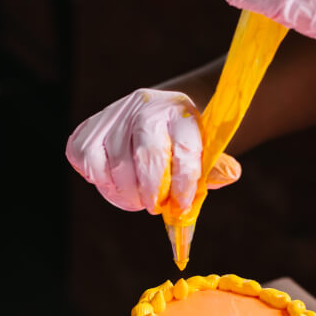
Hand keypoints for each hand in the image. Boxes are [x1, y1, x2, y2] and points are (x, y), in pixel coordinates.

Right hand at [66, 88, 240, 213]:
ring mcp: (115, 115)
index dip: (183, 187)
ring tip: (137, 198)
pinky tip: (114, 181)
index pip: (184, 151)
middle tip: (155, 206)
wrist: (157, 114)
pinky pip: (85, 160)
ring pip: (115, 166)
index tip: (181, 208)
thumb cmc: (181, 142)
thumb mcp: (204, 151)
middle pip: (147, 158)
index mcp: (180, 112)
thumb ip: (213, 168)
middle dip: (153, 193)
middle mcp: (145, 107)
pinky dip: (99, 179)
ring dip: (126, 194)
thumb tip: (229, 174)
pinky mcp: (90, 127)